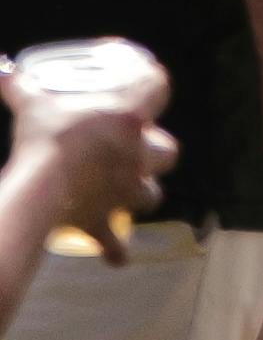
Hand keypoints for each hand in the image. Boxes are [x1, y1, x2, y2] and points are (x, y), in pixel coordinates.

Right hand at [7, 51, 167, 259]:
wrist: (42, 185)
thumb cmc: (44, 135)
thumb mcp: (32, 102)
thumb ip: (17, 84)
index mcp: (129, 114)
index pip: (160, 88)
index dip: (153, 87)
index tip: (144, 91)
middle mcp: (138, 151)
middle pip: (167, 151)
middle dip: (154, 153)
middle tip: (133, 149)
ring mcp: (126, 188)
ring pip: (151, 195)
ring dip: (140, 194)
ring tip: (124, 192)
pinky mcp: (107, 219)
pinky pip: (118, 241)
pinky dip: (116, 248)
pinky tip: (116, 255)